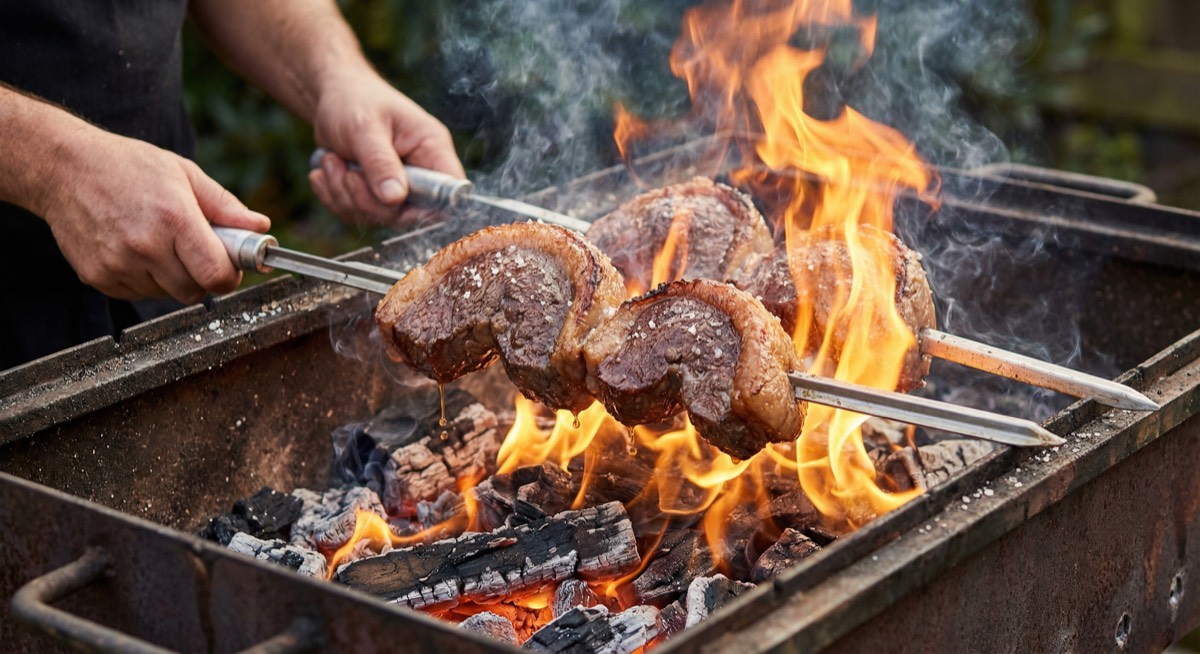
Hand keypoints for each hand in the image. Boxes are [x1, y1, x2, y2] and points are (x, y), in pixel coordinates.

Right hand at [39, 128, 270, 303]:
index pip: (217, 275)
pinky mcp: (97, 277)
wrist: (64, 167)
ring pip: (166, 295)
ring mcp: (118, 264)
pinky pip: (137, 294)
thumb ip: (225, 206)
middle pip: (194, 292)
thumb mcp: (184, 174)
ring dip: (172, 278)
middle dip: (203, 277)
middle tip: (195, 252)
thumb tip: (260, 227)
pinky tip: (135, 250)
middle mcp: (145, 246)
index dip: (230, 275)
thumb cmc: (128, 166)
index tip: (229, 265)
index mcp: (174, 219)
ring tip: (159, 243)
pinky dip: (144, 279)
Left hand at [308, 70, 463, 225]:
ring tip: (331, 161)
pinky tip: (325, 172)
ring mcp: (398, 186)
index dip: (429, 207)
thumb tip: (394, 198)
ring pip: (378, 216)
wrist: (331, 95)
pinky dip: (334, 198)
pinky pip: (358, 214)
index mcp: (432, 149)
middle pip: (408, 214)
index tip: (392, 200)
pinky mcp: (375, 195)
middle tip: (345, 172)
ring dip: (345, 196)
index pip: (450, 192)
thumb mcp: (365, 127)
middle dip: (367, 200)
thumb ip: (380, 163)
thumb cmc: (354, 100)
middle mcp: (421, 171)